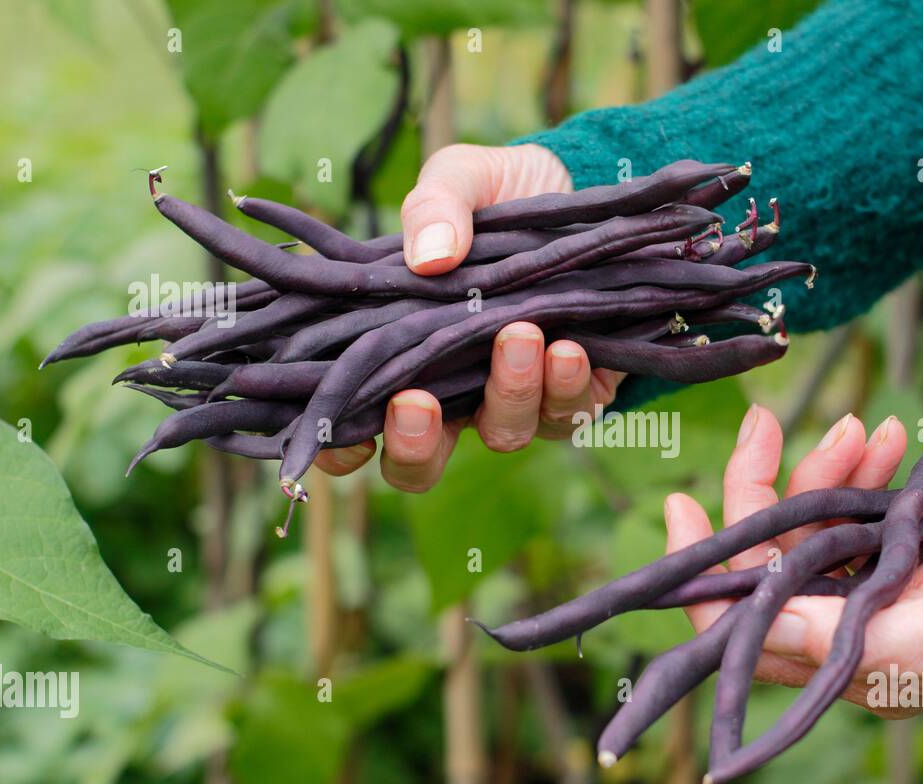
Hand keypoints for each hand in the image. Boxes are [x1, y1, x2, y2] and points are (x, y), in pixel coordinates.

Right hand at [315, 143, 624, 490]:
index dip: (340, 449)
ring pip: (502, 435)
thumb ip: (435, 207)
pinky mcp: (575, 392)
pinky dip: (566, 384)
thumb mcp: (459, 180)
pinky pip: (568, 412)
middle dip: (414, 445)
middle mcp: (452, 394)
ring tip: (518, 333)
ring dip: (507, 393)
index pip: (354, 428)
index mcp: (402, 355)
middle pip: (419, 463)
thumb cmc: (498, 197)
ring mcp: (513, 399)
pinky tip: (568, 346)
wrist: (582, 185)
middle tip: (416, 402)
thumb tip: (432, 254)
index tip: (343, 431)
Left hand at [663, 406, 922, 716]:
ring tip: (864, 424)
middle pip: (770, 559)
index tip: (680, 503)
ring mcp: (878, 591)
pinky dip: (865, 471)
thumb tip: (751, 628)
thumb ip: (841, 640)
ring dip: (825, 468)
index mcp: (843, 664)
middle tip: (767, 422)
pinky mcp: (910, 556)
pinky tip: (887, 435)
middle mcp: (849, 630)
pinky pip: (862, 509)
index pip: (741, 623)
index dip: (701, 569)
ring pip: (815, 524)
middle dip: (766, 488)